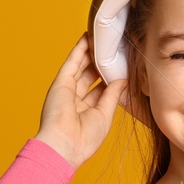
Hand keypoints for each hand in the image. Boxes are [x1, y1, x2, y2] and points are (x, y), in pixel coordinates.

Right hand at [35, 32, 126, 168]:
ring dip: (91, 52)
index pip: (101, 89)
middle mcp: (76, 100)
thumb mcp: (105, 114)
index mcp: (87, 111)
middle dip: (101, 62)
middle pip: (91, 75)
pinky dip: (79, 49)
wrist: (64, 146)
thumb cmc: (85, 139)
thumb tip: (122, 80)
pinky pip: (72, 62)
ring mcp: (67, 90)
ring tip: (103, 37)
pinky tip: (87, 37)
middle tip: (114, 48)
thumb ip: (113, 95)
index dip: (110, 77)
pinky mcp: (60, 82)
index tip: (123, 65)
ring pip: (81, 66)